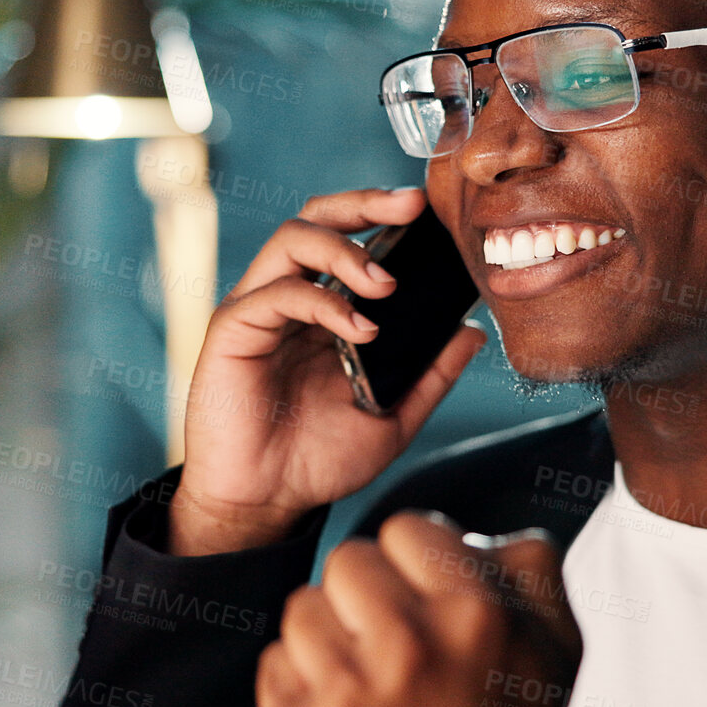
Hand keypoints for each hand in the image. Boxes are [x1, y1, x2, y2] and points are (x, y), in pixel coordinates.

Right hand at [168, 188, 487, 555]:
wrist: (265, 503)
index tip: (430, 211)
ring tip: (387, 284)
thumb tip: (473, 332)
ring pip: (292, 238)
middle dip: (364, 202)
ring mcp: (257, 309)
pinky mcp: (232, 330)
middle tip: (411, 206)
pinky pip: (276, 293)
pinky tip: (361, 329)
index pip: (348, 236)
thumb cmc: (317, 460)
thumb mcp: (392, 416)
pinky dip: (324, 301)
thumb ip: (430, 374)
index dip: (383, 215)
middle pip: (316, 217)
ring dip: (346, 249)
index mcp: (321, 308)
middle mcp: (287, 296)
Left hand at [255, 511, 582, 706]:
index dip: (415, 558)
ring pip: (304, 606)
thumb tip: (478, 532)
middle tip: (395, 634)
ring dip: (330, 634)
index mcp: (475, 615)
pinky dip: (302, 681)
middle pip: (347, 559)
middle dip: (368, 590)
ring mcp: (347, 688)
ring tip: (368, 673)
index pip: (406, 528)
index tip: (425, 590)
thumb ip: (527, 569)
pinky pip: (276, 660)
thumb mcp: (553, 650)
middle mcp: (408, 645)